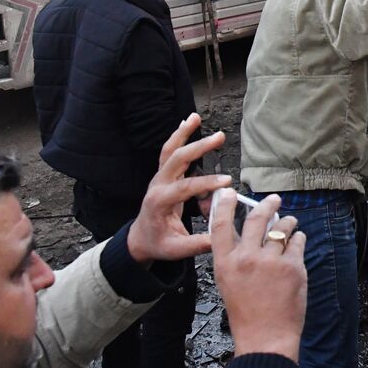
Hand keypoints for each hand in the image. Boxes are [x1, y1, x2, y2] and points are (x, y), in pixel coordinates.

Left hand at [126, 114, 230, 265]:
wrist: (140, 239)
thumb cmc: (158, 243)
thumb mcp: (176, 250)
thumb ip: (198, 244)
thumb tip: (221, 239)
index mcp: (159, 202)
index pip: (185, 187)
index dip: (206, 183)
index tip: (227, 182)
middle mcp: (157, 186)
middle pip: (176, 159)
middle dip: (198, 147)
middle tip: (219, 137)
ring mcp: (159, 178)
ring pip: (169, 150)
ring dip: (183, 133)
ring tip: (196, 117)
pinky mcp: (164, 175)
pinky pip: (170, 151)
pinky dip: (180, 135)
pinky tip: (190, 122)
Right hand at [209, 190, 306, 361]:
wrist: (265, 337)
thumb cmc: (247, 314)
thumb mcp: (229, 283)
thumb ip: (235, 257)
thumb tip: (247, 233)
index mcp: (226, 263)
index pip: (221, 225)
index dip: (224, 205)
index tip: (228, 192)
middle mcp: (246, 258)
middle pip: (256, 218)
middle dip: (267, 204)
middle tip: (274, 199)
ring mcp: (271, 261)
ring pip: (283, 227)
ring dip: (288, 223)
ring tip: (290, 225)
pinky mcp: (293, 266)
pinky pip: (298, 241)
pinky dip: (298, 240)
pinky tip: (296, 245)